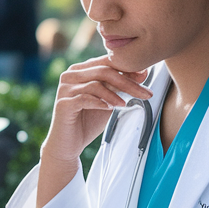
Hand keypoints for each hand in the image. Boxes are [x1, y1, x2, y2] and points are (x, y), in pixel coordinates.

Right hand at [36, 56, 149, 207]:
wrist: (68, 144)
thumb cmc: (88, 121)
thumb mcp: (109, 101)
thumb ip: (121, 87)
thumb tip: (143, 73)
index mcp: (81, 70)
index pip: (107, 63)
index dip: (127, 68)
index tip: (145, 76)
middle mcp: (70, 75)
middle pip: (104, 71)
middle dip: (127, 82)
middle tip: (145, 94)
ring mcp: (65, 88)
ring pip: (95, 84)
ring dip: (115, 94)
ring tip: (126, 104)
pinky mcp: (63, 104)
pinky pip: (84, 99)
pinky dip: (100, 102)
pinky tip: (110, 108)